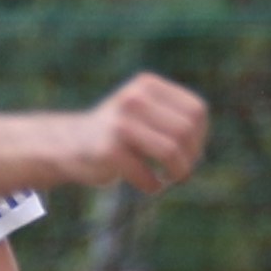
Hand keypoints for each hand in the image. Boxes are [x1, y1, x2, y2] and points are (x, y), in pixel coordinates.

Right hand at [76, 74, 209, 193]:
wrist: (69, 144)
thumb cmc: (120, 135)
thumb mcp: (149, 115)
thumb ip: (178, 123)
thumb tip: (200, 153)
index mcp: (147, 85)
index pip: (197, 110)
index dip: (201, 136)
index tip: (190, 151)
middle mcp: (133, 99)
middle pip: (186, 132)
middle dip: (191, 158)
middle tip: (181, 171)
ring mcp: (119, 123)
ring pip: (171, 152)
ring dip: (178, 173)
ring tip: (170, 179)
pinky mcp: (108, 151)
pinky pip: (148, 176)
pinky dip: (154, 185)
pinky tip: (150, 185)